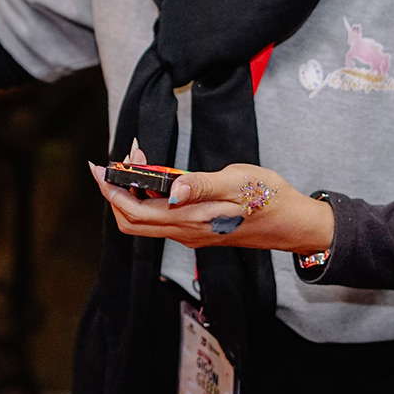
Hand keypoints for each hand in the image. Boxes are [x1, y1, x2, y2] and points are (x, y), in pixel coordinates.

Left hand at [88, 143, 333, 255]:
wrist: (293, 224)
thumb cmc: (269, 199)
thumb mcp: (238, 182)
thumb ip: (202, 184)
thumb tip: (172, 188)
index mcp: (189, 220)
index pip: (133, 211)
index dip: (111, 190)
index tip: (99, 168)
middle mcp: (184, 232)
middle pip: (131, 219)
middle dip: (115, 190)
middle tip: (117, 161)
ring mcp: (190, 232)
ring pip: (144, 218)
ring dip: (133, 192)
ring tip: (138, 161)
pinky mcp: (196, 229)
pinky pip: (161, 216)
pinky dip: (150, 196)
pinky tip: (158, 176)